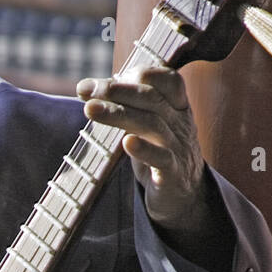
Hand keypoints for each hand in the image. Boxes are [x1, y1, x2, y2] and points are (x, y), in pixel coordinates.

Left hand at [77, 67, 206, 231]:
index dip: (136, 73)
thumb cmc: (160, 155)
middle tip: (87, 89)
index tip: (96, 83)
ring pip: (151, 125)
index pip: (166, 79)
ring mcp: (178, 148)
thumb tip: (88, 87)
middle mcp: (180, 123)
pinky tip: (127, 142)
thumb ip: (126, 106)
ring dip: (119, 114)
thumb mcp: (148, 126)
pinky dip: (144, 150)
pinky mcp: (173, 174)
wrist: (185, 198)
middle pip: (151, 99)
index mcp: (176, 107)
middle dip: (117, 91)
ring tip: (90, 109)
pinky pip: (161, 159)